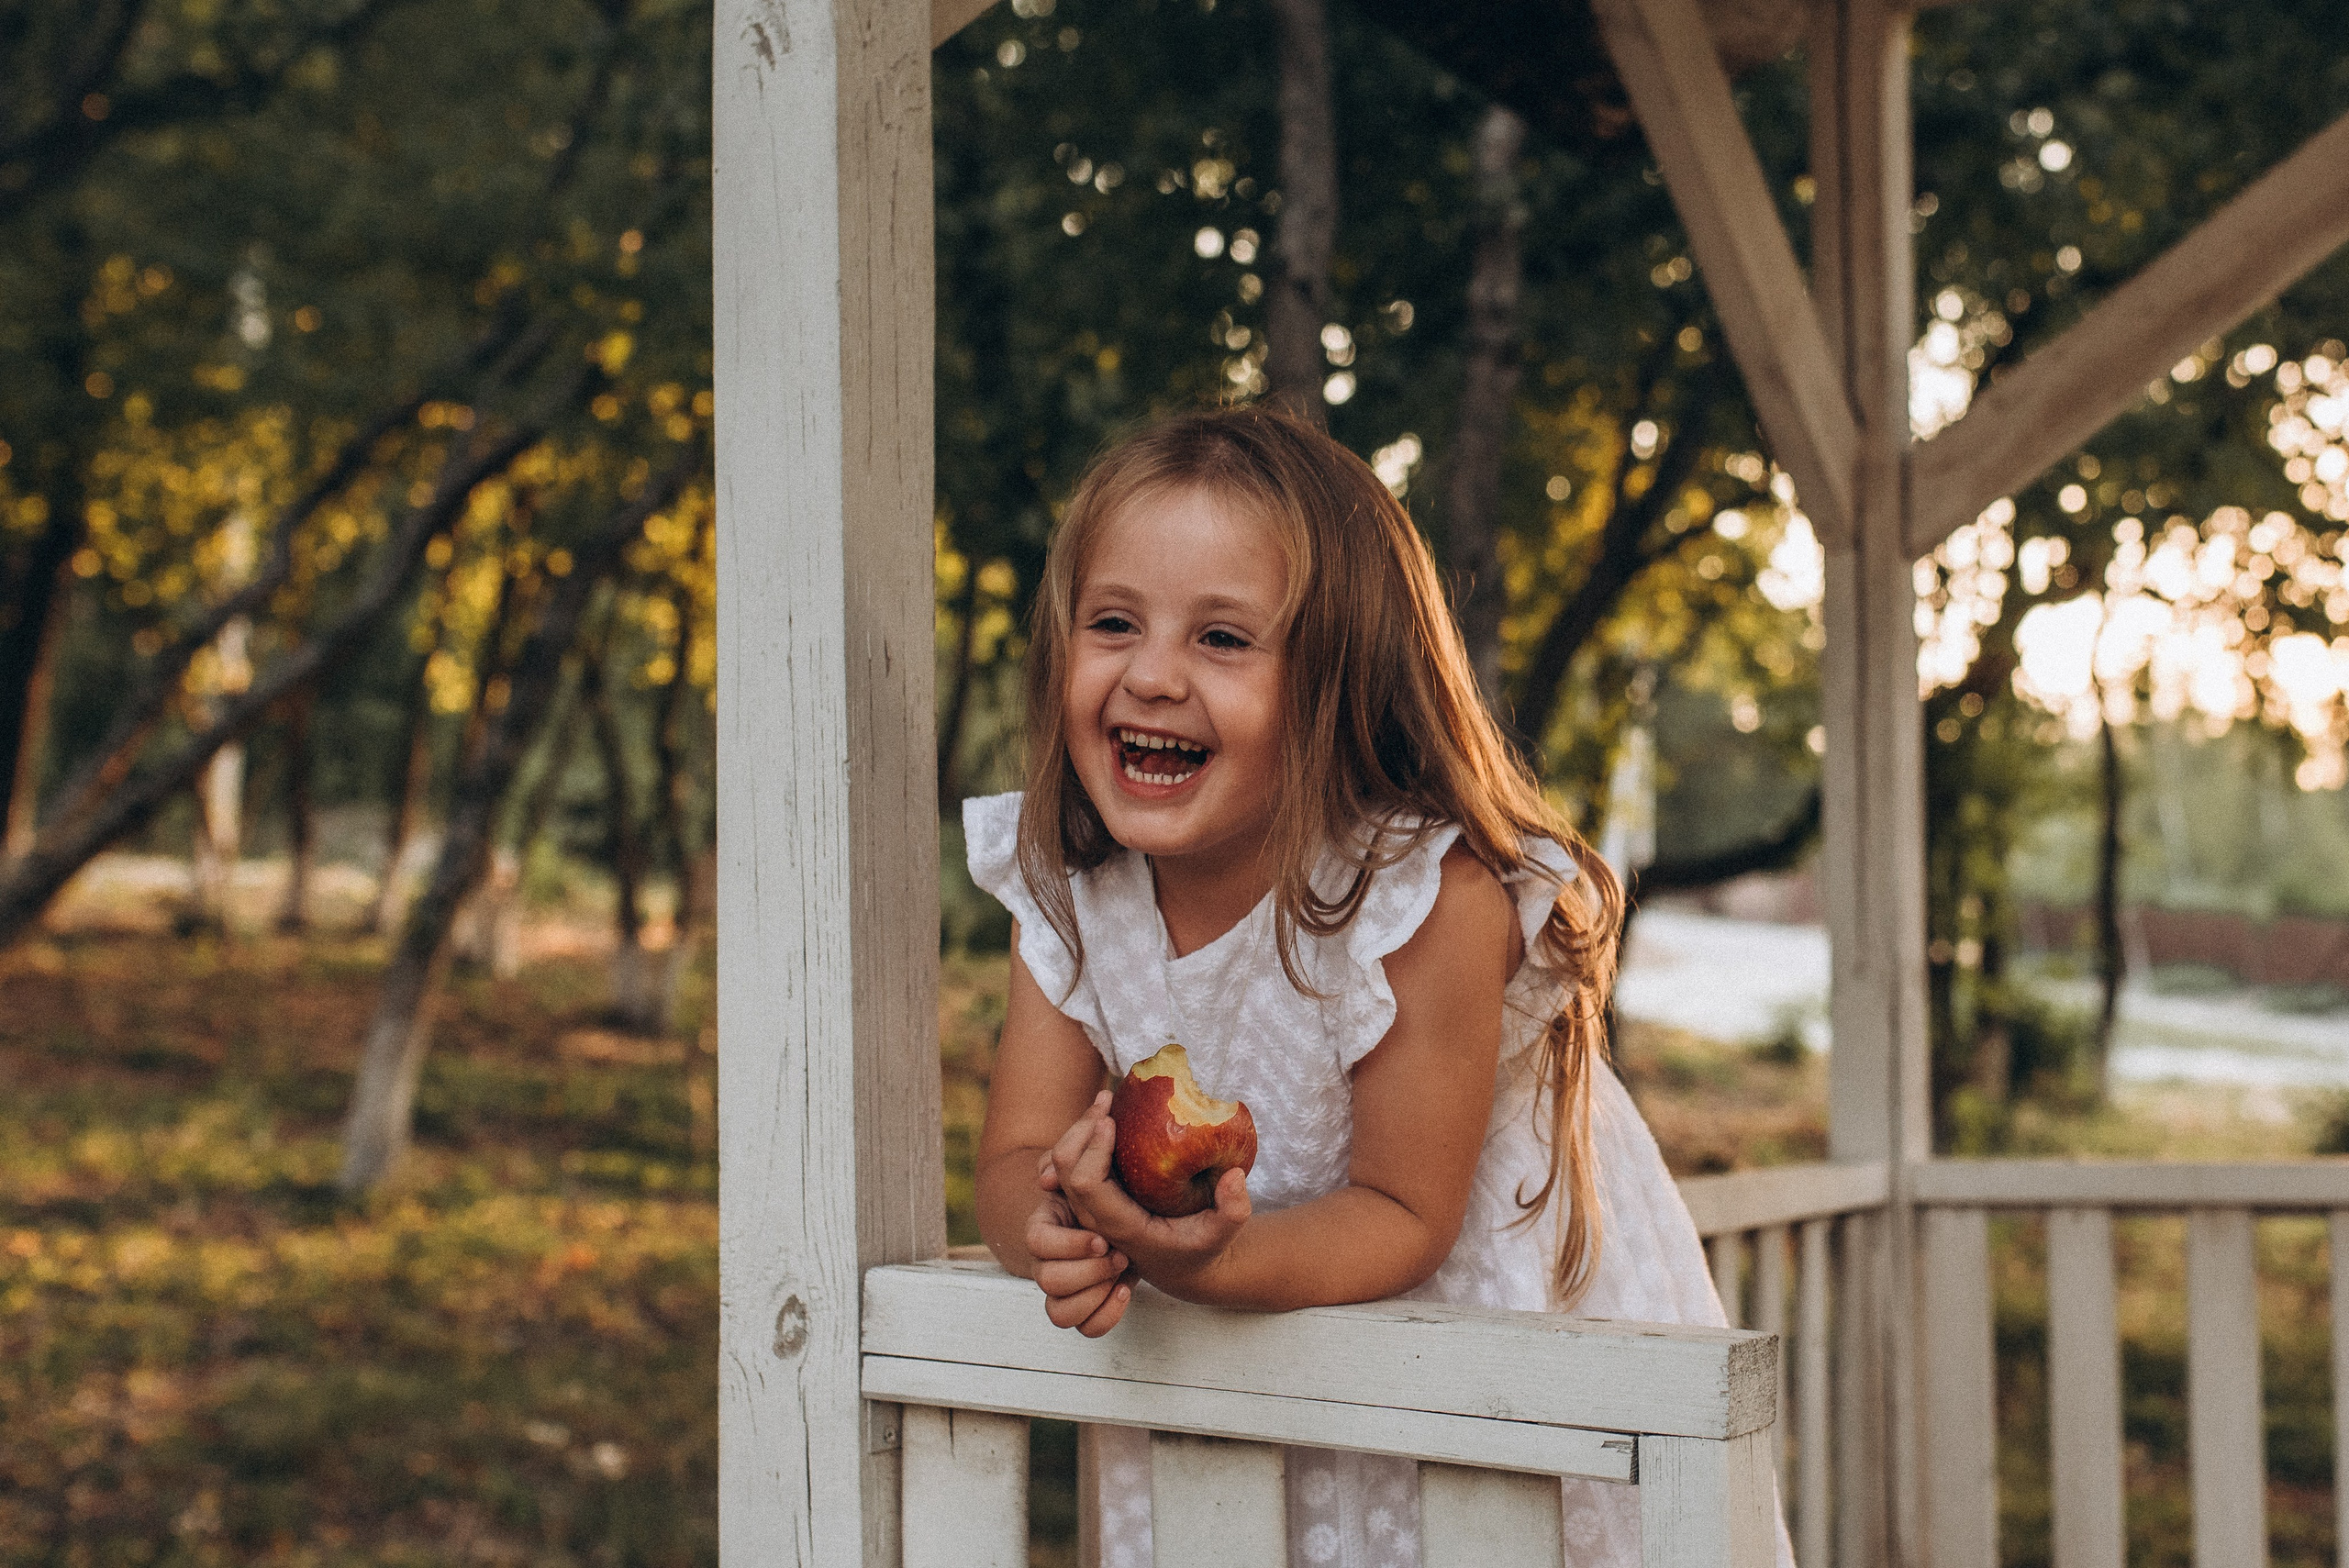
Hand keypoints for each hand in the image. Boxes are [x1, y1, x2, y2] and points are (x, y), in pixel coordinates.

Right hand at [1024, 1157, 1133, 1336]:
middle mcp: (1052, 1260)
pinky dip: (1105, 1316)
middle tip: (1115, 1252)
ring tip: (1122, 1270)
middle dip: (1084, 1270)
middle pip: (1045, 1280)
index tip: (1103, 1237)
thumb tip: (1060, 1153)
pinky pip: (1085, 1328)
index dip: (1069, 1243)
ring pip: (1058, 1313)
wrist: (1154, 1228)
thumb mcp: (1098, 1165)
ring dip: (1093, 1294)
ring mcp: (1068, 1287)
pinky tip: (1126, 1290)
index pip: (1037, 1241)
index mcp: (1050, 1225)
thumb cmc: (1119, 1188)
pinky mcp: (1088, 1305)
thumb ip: (1076, 1149)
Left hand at [1048, 1090, 1252, 1300]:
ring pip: (1059, 1164)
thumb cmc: (1201, 1247)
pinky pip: (1070, 1165)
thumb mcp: (1224, 1233)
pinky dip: (1079, 1138)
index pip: (1086, 1186)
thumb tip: (1234, 1175)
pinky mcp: (1093, 1198)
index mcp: (1121, 1227)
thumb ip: (1234, 1210)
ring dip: (1078, 1129)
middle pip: (1063, 1168)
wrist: (1181, 1267)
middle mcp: (1096, 1219)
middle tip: (1107, 1099)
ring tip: (1106, 1100)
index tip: (1112, 1122)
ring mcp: (1090, 1209)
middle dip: (1080, 1129)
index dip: (1092, 1150)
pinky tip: (1101, 1117)